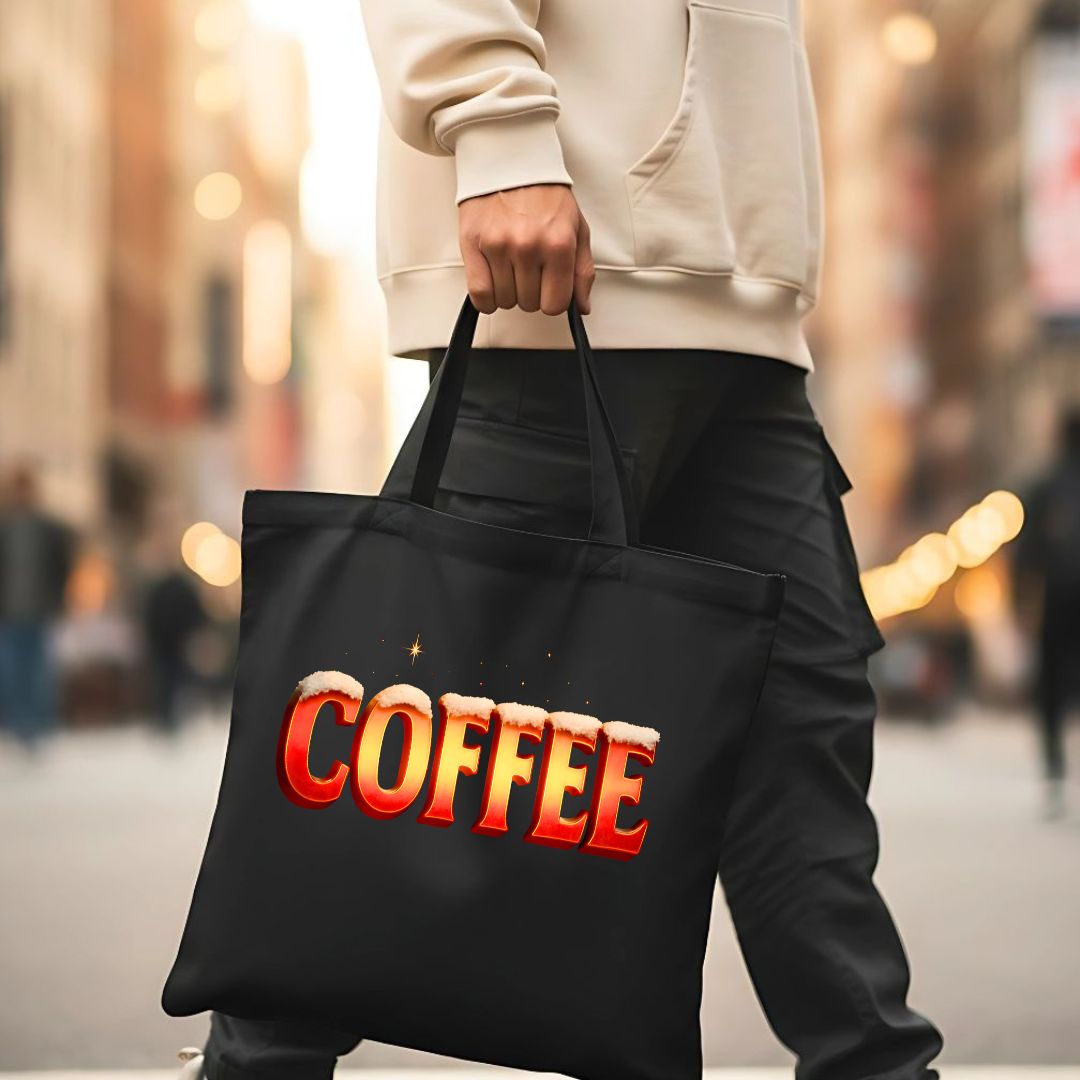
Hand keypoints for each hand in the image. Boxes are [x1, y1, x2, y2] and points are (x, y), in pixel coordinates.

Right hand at [458, 184, 594, 315]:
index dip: (552, 300)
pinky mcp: (473, 244)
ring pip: (505, 301)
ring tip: (511, 266)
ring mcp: (499, 246)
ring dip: (508, 291)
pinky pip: (480, 294)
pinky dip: (486, 297)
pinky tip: (493, 282)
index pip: (555, 304)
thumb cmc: (544, 194)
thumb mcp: (576, 228)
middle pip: (529, 304)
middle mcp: (528, 246)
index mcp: (558, 244)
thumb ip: (582, 271)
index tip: (548, 288)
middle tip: (529, 268)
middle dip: (531, 293)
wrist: (509, 160)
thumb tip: (581, 307)